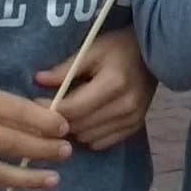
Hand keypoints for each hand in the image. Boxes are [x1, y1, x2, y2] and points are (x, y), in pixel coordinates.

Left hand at [34, 29, 156, 151]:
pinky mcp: (135, 127)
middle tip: (49, 109)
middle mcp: (124, 106)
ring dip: (74, 129)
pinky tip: (86, 120)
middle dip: (59, 120)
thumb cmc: (119, 48)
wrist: (153, 55)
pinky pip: (102, 143)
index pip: (72, 108)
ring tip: (69, 114)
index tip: (37, 101)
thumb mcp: (92, 50)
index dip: (50, 108)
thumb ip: (66, 69)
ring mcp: (131, 119)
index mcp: (113, 84)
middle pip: (78, 126)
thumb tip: (38, 81)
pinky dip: (89, 135)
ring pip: (88, 138)